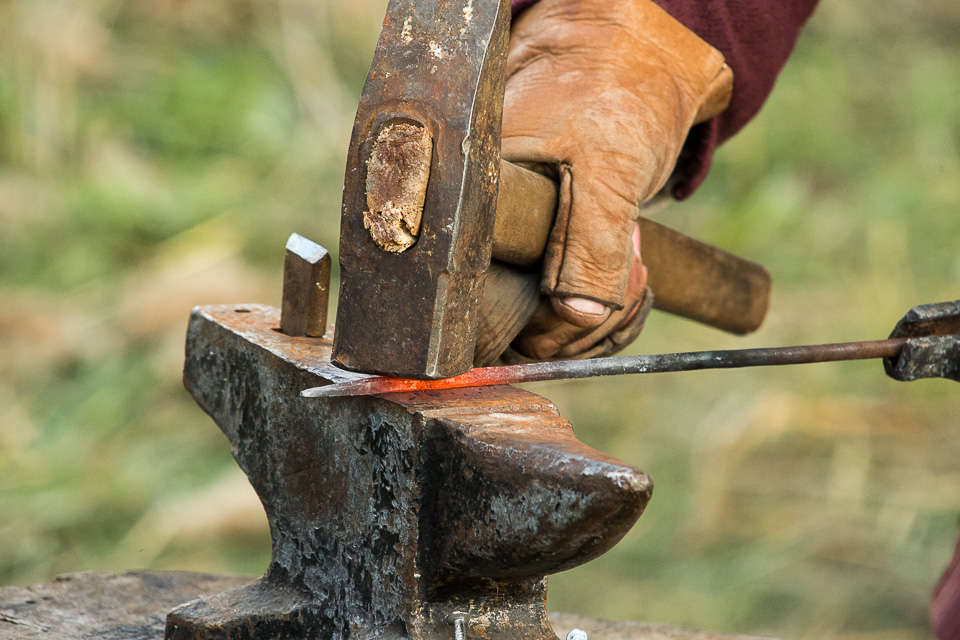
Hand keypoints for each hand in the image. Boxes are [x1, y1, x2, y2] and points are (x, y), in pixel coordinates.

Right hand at [475, 0, 732, 362]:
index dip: (539, 325)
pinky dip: (613, 310)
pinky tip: (635, 273)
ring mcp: (517, 254)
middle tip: (634, 269)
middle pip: (518, 334)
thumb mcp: (607, 166)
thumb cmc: (612, 91)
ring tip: (637, 253)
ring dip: (608, 317)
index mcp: (473, 215)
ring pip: (550, 331)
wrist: (639, 58)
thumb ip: (591, 242)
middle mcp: (485, 242)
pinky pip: (573, 317)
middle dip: (587, 322)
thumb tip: (578, 317)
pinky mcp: (547, 257)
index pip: (484, 312)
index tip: (588, 307)